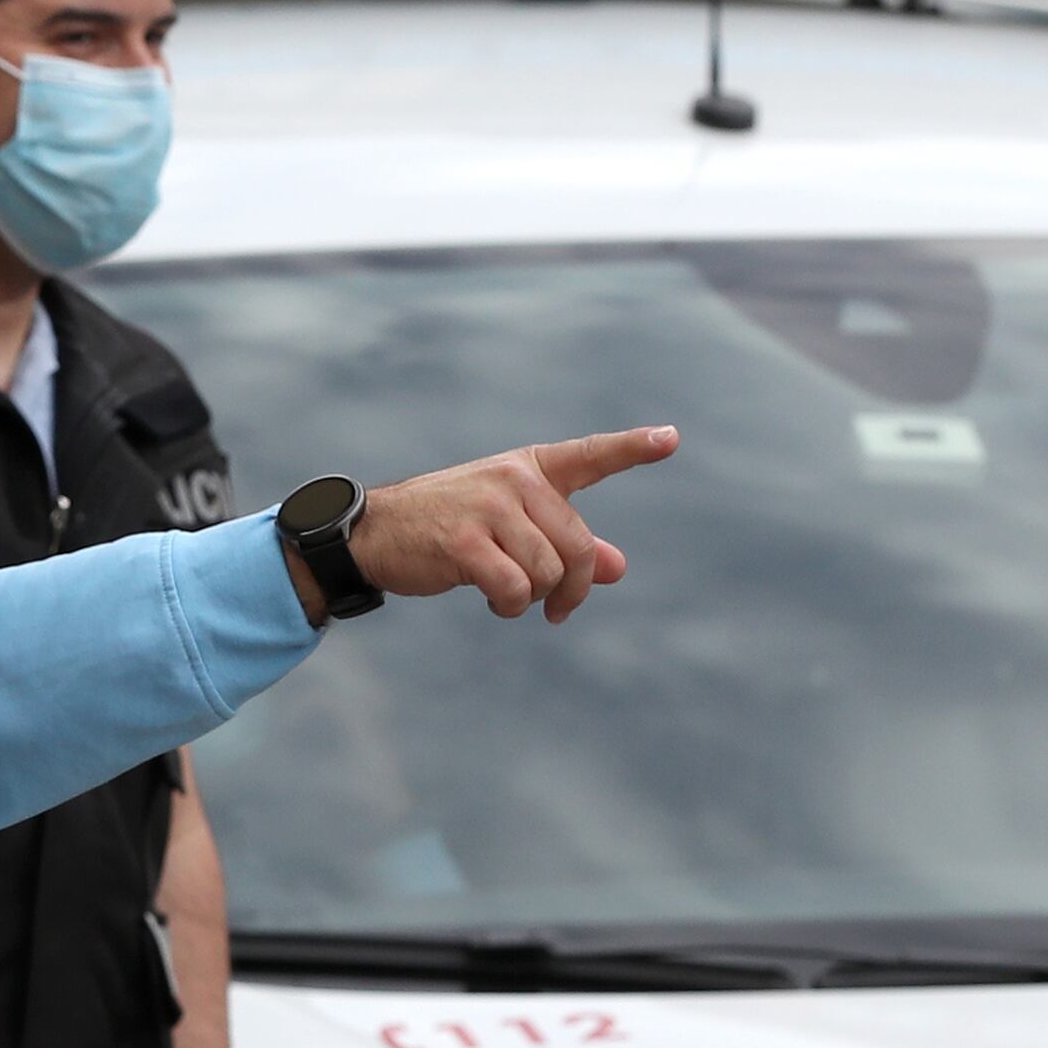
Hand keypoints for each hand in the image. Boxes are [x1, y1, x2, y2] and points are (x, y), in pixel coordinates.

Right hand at [322, 428, 676, 622]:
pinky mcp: (464, 541)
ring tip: (507, 596)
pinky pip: (514, 590)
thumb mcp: (511, 527)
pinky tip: (493, 602)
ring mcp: (489, 507)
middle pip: (579, 547)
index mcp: (530, 469)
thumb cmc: (449, 527)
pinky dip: (509, 607)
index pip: (590, 456)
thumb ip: (565, 544)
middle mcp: (514, 480)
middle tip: (558, 609)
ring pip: (548, 573)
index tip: (671, 438)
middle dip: (573, 588)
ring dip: (534, 599)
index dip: (633, 447)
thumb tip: (619, 568)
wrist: (376, 533)